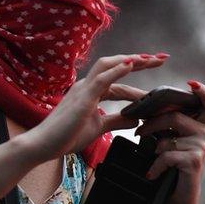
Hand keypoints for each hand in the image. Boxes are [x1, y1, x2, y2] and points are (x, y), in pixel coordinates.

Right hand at [21, 53, 166, 159]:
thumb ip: (117, 121)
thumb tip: (136, 120)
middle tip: (162, 58)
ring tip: (151, 58)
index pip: (120, 80)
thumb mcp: (99, 128)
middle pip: (117, 64)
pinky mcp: (82, 97)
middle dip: (140, 60)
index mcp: (91, 91)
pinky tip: (132, 64)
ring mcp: (84, 88)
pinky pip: (102, 79)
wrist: (42, 145)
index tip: (158, 73)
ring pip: (109, 65)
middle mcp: (88, 85)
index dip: (139, 77)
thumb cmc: (66, 136)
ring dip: (132, 60)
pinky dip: (117, 70)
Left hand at [141, 80, 204, 203]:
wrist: (181, 194)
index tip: (191, 83)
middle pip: (176, 117)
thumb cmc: (174, 165)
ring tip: (148, 154)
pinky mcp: (194, 161)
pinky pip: (167, 155)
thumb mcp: (174, 140)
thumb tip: (150, 111)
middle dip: (152, 123)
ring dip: (153, 147)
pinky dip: (155, 166)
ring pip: (168, 137)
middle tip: (139, 131)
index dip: (204, 91)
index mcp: (202, 125)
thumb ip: (170, 125)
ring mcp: (201, 147)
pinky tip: (151, 173)